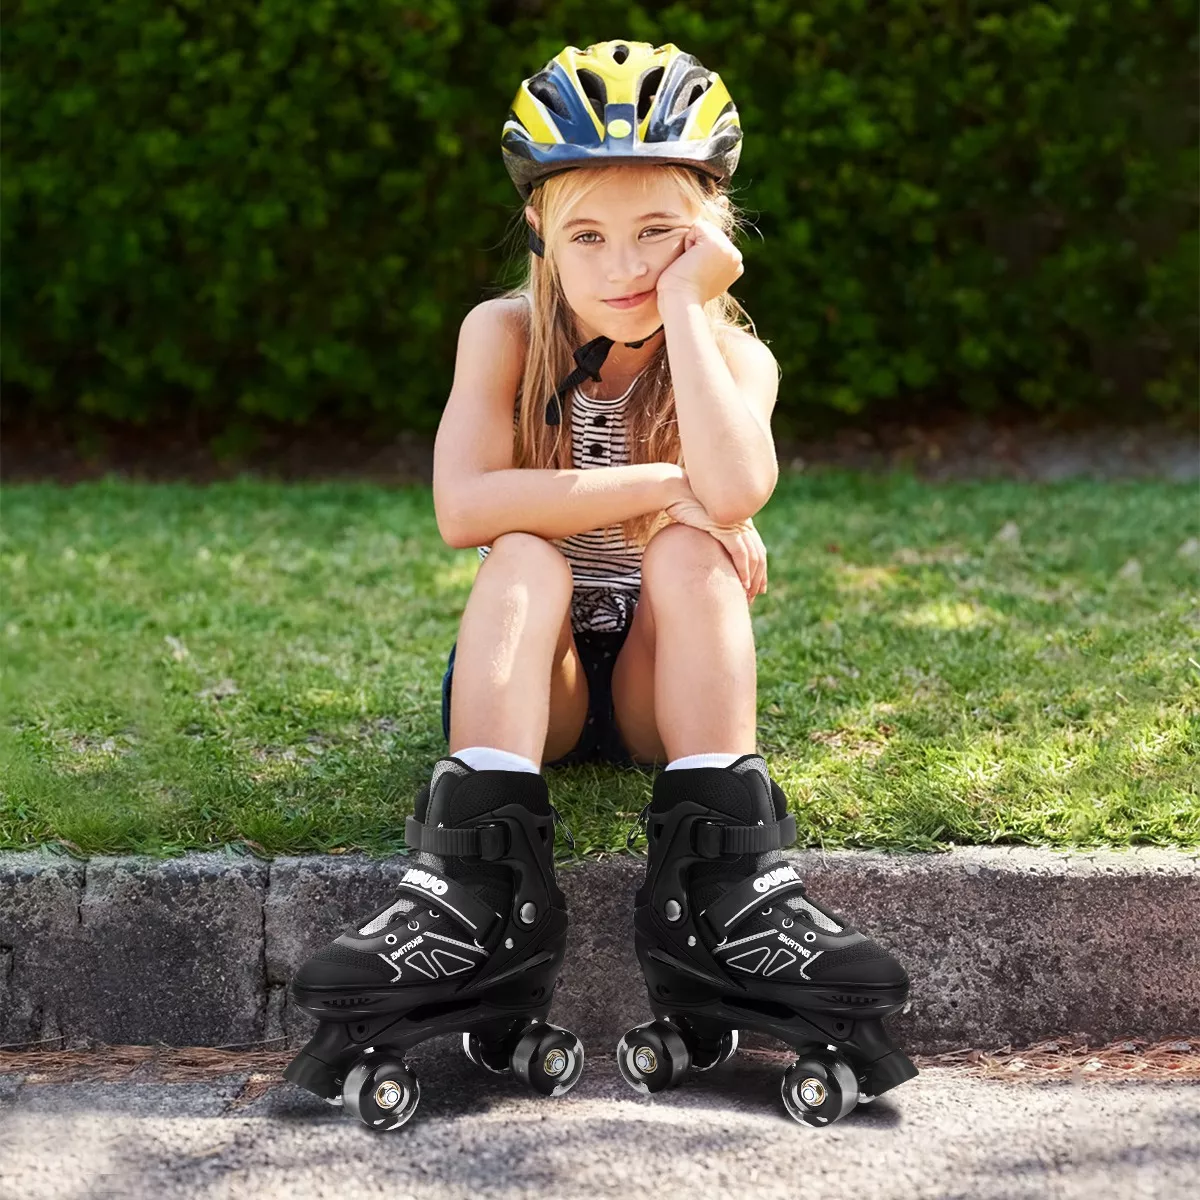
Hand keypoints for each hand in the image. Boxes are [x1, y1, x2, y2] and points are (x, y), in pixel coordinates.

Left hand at [655, 217, 744, 305]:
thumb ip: (704, 252)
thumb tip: (714, 212)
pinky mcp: (717, 244)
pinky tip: (689, 261)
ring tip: (691, 268)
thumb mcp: (698, 270)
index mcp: (734, 265)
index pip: (711, 242)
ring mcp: (729, 250)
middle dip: (694, 248)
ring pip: (703, 229)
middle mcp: (736, 257)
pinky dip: (687, 242)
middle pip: (708, 233)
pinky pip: (697, 227)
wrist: (680, 301)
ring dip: (690, 246)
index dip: (697, 254)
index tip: (696, 275)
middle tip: (691, 272)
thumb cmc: (682, 291)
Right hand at [664, 480, 767, 602]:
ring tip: (748, 595)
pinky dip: (743, 570)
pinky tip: (742, 584)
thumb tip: (708, 551)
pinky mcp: (725, 528)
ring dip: (753, 578)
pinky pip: (741, 553)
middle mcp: (742, 522)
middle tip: (755, 596)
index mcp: (740, 520)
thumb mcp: (702, 523)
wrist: (674, 491)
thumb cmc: (684, 508)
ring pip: (753, 557)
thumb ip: (711, 535)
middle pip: (759, 554)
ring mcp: (735, 524)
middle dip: (759, 577)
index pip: (757, 548)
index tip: (758, 586)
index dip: (760, 569)